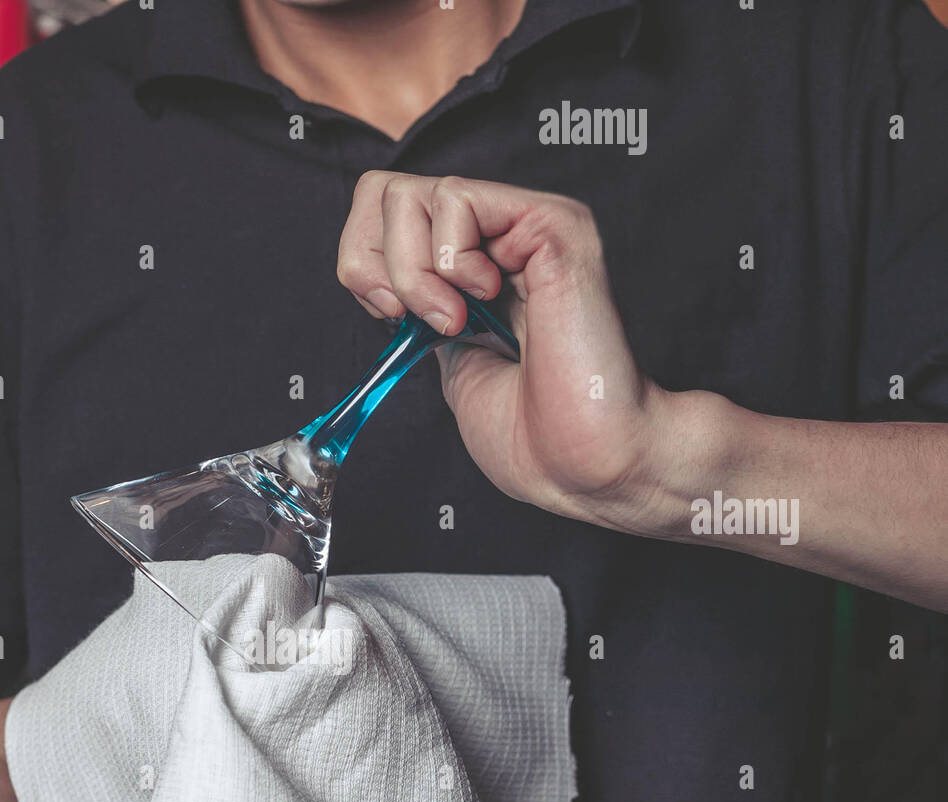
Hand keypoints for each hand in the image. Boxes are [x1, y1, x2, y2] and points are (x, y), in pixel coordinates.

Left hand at [336, 172, 691, 531]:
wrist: (583, 463)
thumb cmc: (534, 437)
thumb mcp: (451, 368)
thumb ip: (422, 315)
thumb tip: (383, 279)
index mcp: (476, 272)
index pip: (384, 213)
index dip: (363, 262)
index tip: (390, 317)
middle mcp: (500, 240)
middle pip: (386, 192)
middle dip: (373, 262)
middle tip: (412, 317)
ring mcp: (525, 226)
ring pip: (414, 193)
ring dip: (412, 272)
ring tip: (456, 321)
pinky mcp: (550, 223)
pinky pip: (458, 198)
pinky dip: (448, 259)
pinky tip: (484, 299)